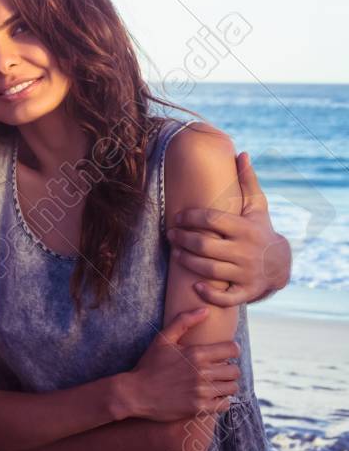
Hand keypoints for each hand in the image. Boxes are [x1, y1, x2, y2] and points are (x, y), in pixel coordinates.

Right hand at [124, 308, 239, 420]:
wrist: (136, 393)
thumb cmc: (149, 365)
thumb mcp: (162, 339)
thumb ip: (184, 321)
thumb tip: (206, 309)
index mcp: (196, 353)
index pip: (232, 350)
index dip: (230, 350)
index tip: (223, 354)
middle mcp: (202, 373)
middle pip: (235, 370)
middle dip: (228, 369)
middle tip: (217, 370)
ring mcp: (202, 392)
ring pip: (232, 388)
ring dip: (226, 385)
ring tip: (214, 383)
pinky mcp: (200, 408)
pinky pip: (225, 404)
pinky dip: (221, 400)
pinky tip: (210, 396)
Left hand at [169, 152, 291, 304]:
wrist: (281, 264)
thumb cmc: (260, 230)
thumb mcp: (256, 206)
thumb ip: (246, 181)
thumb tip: (241, 153)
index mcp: (246, 228)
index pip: (212, 220)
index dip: (190, 217)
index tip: (176, 217)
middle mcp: (247, 251)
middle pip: (205, 245)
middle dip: (182, 239)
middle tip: (170, 234)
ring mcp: (247, 273)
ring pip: (210, 269)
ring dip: (187, 261)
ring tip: (175, 253)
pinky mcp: (247, 292)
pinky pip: (226, 297)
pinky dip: (209, 293)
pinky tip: (194, 285)